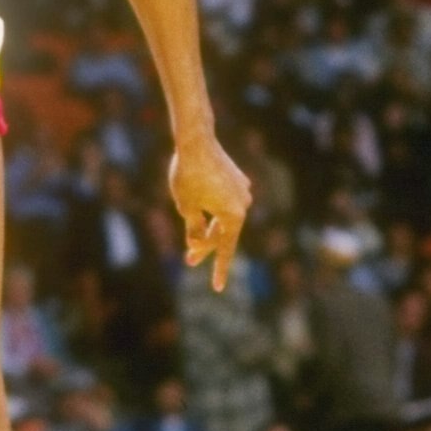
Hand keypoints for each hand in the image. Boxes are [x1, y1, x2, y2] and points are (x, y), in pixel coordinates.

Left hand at [170, 132, 251, 293]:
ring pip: (225, 216)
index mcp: (234, 216)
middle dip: (205, 246)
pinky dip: (214, 208)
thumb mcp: (186, 209)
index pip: (225, 249)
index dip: (219, 269)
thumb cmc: (188, 177)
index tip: (217, 288)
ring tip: (191, 232)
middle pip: (223, 233)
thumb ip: (194, 231)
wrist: (196, 142)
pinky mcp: (237, 179)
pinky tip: (204, 206)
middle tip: (187, 260)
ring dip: (210, 226)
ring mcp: (243, 191)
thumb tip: (197, 246)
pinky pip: (225, 200)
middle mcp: (244, 204)